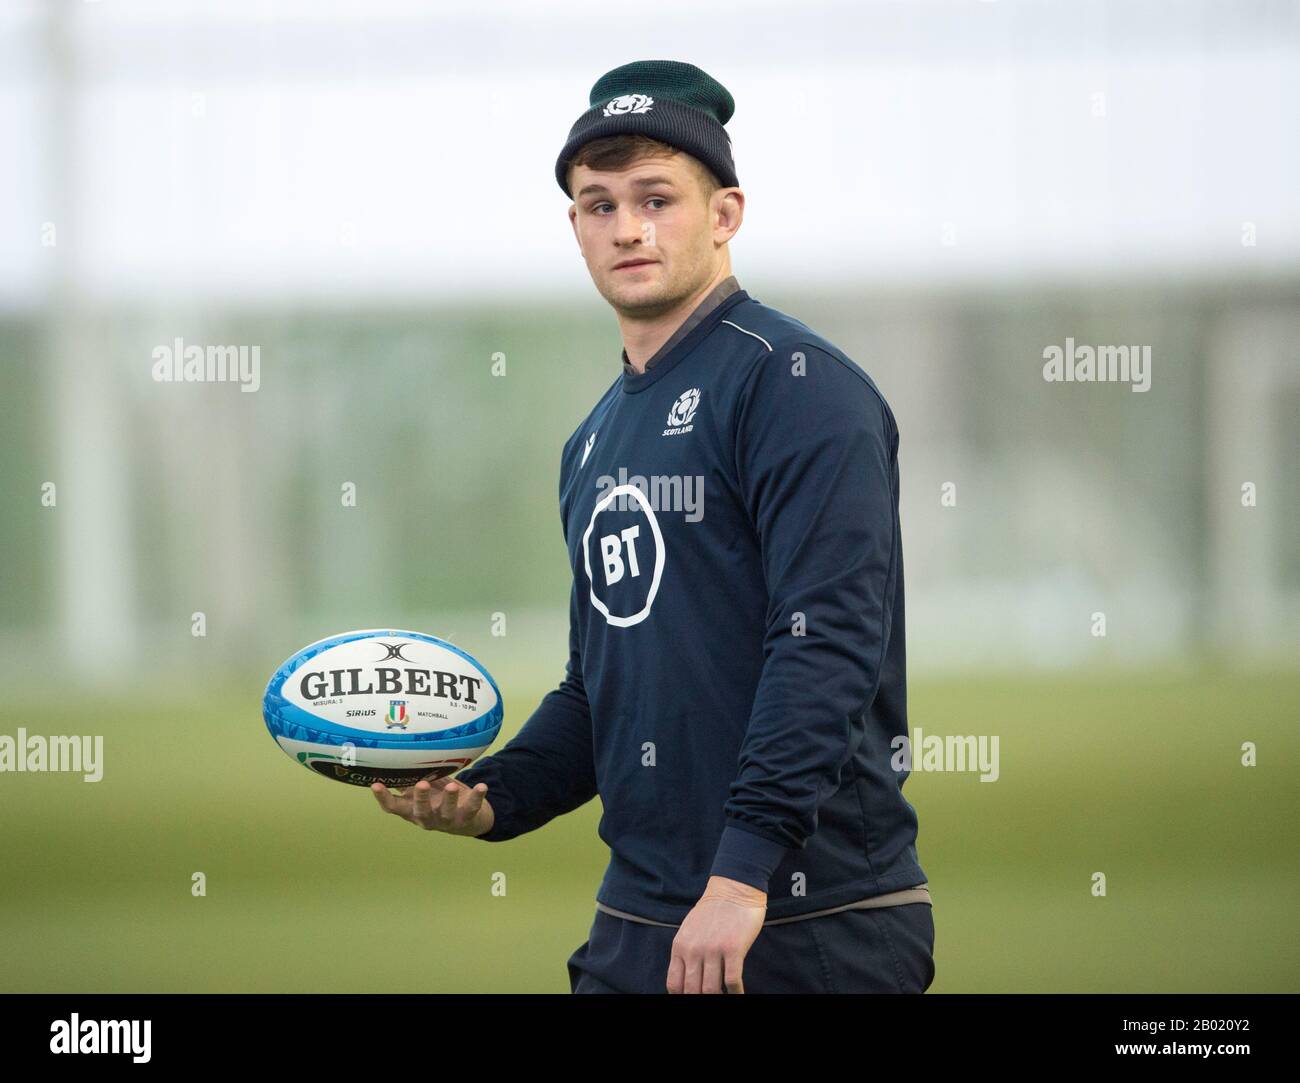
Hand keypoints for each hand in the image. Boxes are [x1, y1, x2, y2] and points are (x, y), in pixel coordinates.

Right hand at [371, 776, 494, 836]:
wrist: (468, 818)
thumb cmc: (438, 799)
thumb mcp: (422, 790)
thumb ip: (411, 777)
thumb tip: (394, 753)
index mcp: (412, 811)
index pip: (393, 807)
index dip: (383, 798)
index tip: (375, 785)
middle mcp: (427, 819)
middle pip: (420, 812)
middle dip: (421, 799)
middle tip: (421, 784)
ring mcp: (446, 821)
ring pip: (446, 813)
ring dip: (449, 800)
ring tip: (452, 787)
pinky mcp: (466, 818)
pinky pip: (472, 808)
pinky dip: (477, 797)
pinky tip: (482, 786)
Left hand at [667, 876, 766, 993]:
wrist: (733, 889)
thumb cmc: (713, 910)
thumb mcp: (689, 929)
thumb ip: (686, 951)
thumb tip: (686, 978)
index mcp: (680, 945)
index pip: (674, 984)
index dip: (682, 996)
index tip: (692, 996)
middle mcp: (693, 949)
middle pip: (692, 991)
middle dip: (700, 998)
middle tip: (709, 996)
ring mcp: (713, 949)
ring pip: (710, 990)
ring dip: (718, 997)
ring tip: (723, 995)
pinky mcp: (733, 949)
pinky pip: (732, 981)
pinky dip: (735, 993)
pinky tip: (738, 993)